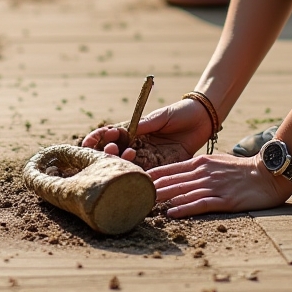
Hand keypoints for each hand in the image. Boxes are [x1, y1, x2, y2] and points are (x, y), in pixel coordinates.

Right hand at [81, 98, 213, 169]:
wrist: (204, 119)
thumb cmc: (180, 112)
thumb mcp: (160, 116)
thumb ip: (144, 124)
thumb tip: (124, 130)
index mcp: (134, 131)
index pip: (110, 137)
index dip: (97, 140)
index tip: (88, 142)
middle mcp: (138, 146)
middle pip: (116, 154)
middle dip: (108, 153)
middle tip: (110, 150)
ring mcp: (150, 158)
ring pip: (130, 166)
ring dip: (124, 164)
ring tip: (126, 156)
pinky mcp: (164, 167)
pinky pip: (150, 176)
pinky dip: (142, 178)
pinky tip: (137, 177)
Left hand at [149, 150, 291, 216]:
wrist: (268, 174)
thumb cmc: (243, 170)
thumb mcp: (218, 162)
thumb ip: (200, 168)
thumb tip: (182, 177)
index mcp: (201, 162)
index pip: (169, 169)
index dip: (151, 176)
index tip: (135, 182)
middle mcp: (204, 172)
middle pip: (171, 181)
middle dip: (151, 189)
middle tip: (132, 195)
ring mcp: (213, 186)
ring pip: (181, 192)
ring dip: (162, 199)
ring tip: (144, 205)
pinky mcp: (224, 199)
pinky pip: (199, 204)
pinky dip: (183, 208)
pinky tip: (171, 213)